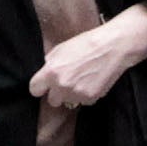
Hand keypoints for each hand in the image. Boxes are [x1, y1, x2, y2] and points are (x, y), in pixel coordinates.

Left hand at [31, 3, 146, 109]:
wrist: (112, 47)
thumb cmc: (86, 43)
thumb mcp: (61, 48)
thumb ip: (50, 64)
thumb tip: (45, 73)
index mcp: (50, 72)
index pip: (34, 90)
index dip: (40, 86)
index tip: (45, 85)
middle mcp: (61, 86)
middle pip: (51, 100)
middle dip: (57, 92)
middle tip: (67, 81)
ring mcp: (76, 94)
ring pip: (68, 102)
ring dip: (72, 94)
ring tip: (83, 78)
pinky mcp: (90, 98)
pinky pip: (83, 101)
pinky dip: (86, 94)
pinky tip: (92, 81)